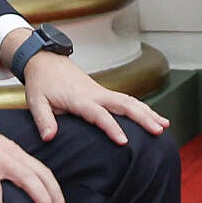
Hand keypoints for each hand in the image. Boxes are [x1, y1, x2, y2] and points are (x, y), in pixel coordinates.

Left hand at [23, 53, 170, 146]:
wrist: (46, 60)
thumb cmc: (42, 82)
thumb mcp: (36, 101)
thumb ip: (44, 120)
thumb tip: (49, 137)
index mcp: (80, 98)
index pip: (99, 115)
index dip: (112, 128)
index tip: (125, 141)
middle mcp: (95, 94)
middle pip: (124, 104)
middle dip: (143, 117)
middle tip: (159, 130)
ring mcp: (101, 92)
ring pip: (130, 101)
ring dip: (148, 112)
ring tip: (165, 125)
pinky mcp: (103, 93)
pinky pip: (126, 100)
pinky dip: (141, 108)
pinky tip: (152, 117)